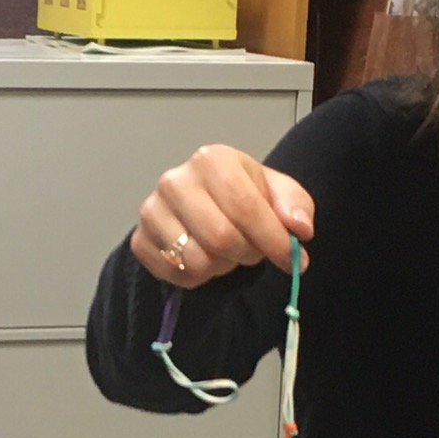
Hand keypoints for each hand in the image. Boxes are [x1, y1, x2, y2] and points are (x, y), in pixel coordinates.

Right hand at [132, 144, 314, 289]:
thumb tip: (299, 228)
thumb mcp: (277, 192)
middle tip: (253, 249)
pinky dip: (198, 277)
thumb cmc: (241, 195)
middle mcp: (175, 181)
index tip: (293, 259)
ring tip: (225, 250)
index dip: (274, 240)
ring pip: (198, 261)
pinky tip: (204, 257)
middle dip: (247, 253)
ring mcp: (151, 211)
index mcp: (212, 160)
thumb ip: (295, 206)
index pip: (246, 207)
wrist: (201, 203)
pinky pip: (177, 275)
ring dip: (222, 266)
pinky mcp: (140, 240)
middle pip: (221, 238)